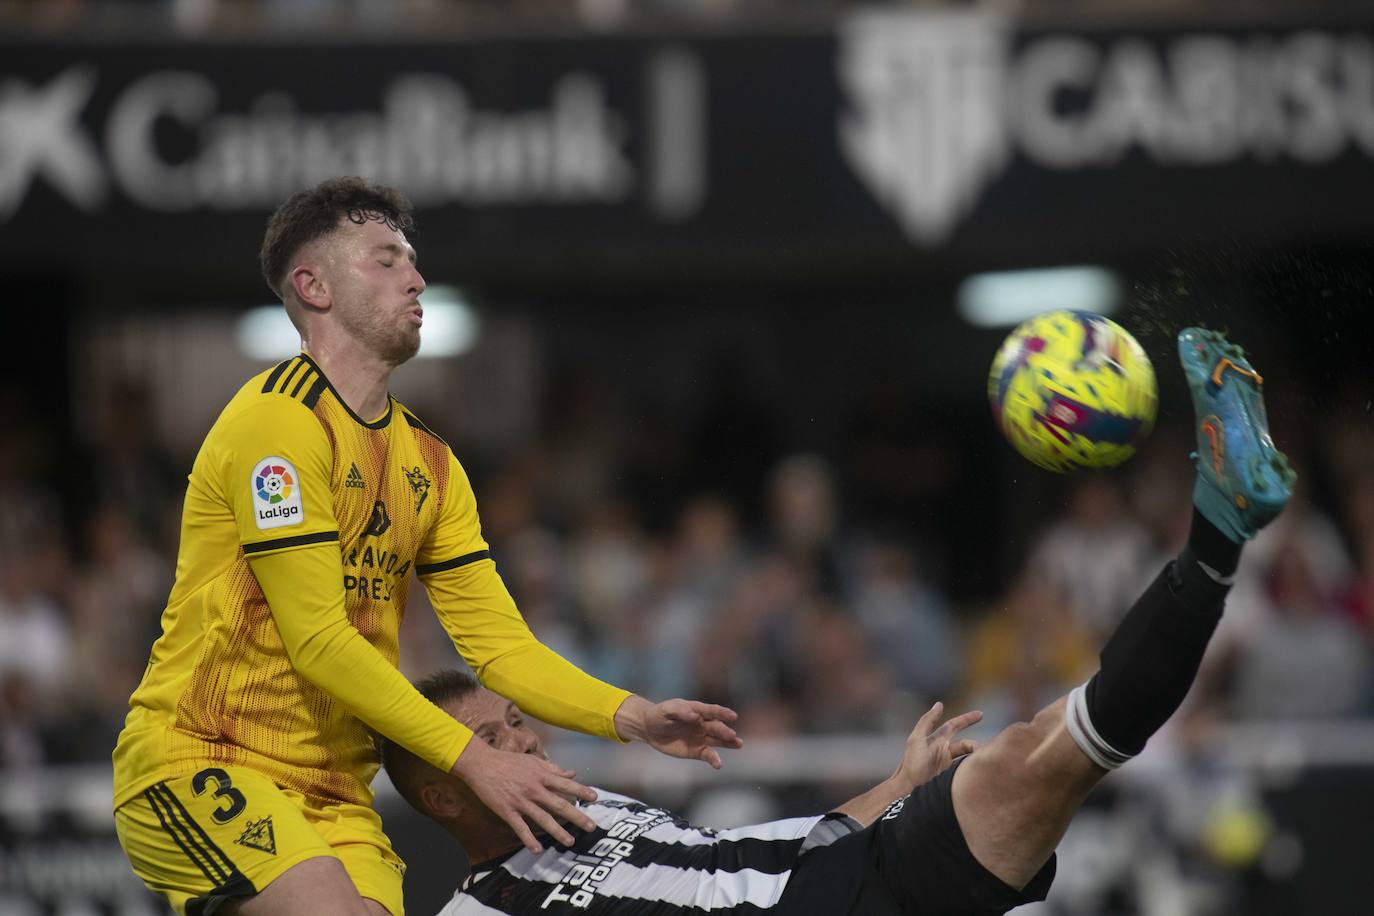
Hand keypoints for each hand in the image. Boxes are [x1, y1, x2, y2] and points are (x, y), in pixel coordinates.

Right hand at [450, 739, 597, 853]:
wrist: (482, 764)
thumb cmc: (508, 761)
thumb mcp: (532, 761)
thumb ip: (552, 769)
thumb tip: (572, 773)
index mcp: (541, 776)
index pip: (566, 785)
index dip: (581, 791)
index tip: (595, 798)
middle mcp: (534, 789)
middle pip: (559, 805)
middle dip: (577, 816)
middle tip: (591, 827)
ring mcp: (521, 801)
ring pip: (543, 819)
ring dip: (558, 831)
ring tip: (570, 841)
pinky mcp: (507, 811)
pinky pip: (520, 827)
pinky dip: (529, 839)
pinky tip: (537, 850)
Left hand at [614, 696, 742, 768]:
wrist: (650, 729)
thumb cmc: (659, 715)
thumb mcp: (666, 710)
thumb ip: (681, 711)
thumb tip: (696, 716)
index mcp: (696, 710)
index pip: (711, 711)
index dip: (722, 713)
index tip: (732, 716)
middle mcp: (702, 723)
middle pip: (716, 727)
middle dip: (724, 731)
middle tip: (732, 736)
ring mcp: (700, 737)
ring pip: (717, 740)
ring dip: (728, 743)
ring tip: (738, 744)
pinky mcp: (696, 750)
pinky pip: (707, 755)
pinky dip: (714, 759)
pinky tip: (718, 764)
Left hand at [893, 702, 981, 792]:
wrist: (909, 788)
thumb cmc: (911, 762)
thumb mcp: (917, 738)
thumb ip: (928, 720)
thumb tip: (939, 704)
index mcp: (937, 739)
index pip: (954, 725)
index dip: (966, 719)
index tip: (980, 714)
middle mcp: (944, 749)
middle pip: (965, 742)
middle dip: (977, 740)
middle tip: (994, 741)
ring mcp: (948, 763)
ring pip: (967, 756)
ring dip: (975, 756)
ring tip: (981, 758)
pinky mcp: (951, 776)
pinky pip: (965, 768)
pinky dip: (972, 766)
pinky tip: (978, 767)